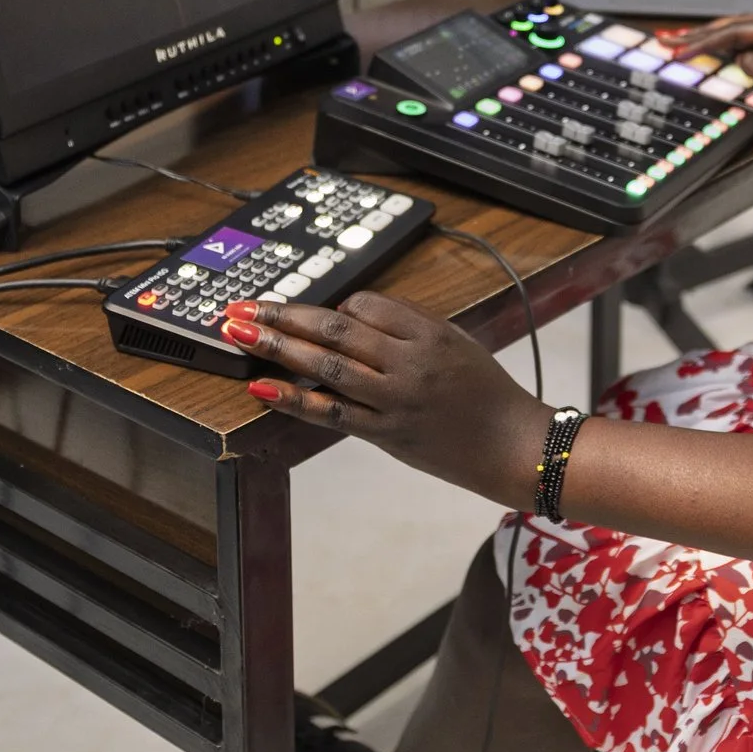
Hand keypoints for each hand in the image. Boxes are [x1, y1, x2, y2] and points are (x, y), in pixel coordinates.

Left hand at [226, 294, 548, 502]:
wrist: (513, 445)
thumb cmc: (486, 393)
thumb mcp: (457, 342)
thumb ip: (409, 326)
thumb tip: (350, 315)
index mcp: (430, 333)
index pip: (366, 305)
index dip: (335, 307)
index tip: (314, 312)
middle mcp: (410, 363)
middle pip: (335, 331)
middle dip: (284, 315)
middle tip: (243, 306)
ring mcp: (396, 400)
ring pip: (326, 367)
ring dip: (276, 347)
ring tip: (239, 333)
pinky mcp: (386, 434)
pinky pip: (331, 413)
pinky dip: (293, 399)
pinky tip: (262, 386)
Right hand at [661, 15, 752, 129]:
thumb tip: (739, 57)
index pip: (736, 31)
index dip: (705, 41)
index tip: (680, 49)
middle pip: (736, 25)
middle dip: (702, 33)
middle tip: (669, 39)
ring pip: (743, 32)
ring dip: (714, 38)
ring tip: (685, 41)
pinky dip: (732, 46)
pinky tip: (718, 49)